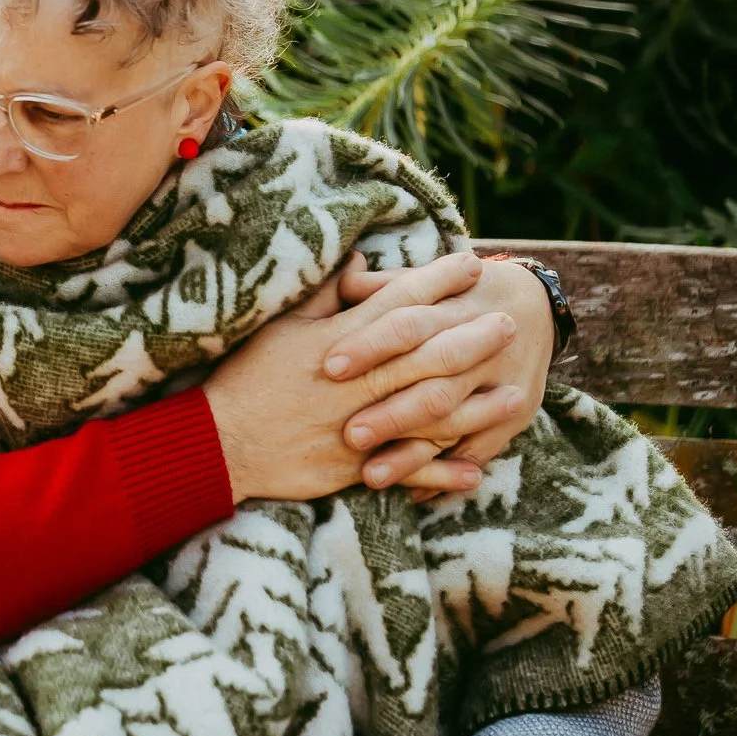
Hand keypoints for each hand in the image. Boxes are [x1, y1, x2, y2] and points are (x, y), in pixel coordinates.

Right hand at [204, 254, 517, 502]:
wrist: (221, 441)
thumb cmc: (249, 377)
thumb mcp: (281, 327)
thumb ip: (325, 296)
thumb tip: (358, 263)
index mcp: (339, 342)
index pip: (398, 304)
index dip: (436, 282)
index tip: (470, 265)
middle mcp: (356, 383)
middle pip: (426, 356)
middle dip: (472, 337)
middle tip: (510, 322)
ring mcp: (359, 426)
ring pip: (429, 414)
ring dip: (476, 404)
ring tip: (515, 392)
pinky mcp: (354, 466)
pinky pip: (408, 470)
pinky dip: (444, 472)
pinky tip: (478, 469)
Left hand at [336, 256, 555, 493]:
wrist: (533, 306)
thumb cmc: (459, 293)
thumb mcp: (427, 281)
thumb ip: (384, 285)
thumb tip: (343, 275)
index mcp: (454, 308)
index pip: (408, 325)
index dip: (369, 344)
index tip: (330, 366)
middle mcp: (483, 348)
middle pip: (433, 382)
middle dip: (392, 412)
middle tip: (348, 435)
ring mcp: (503, 386)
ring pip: (455, 422)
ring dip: (413, 453)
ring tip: (371, 477)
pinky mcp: (517, 416)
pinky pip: (481, 450)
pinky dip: (448, 475)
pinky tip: (413, 494)